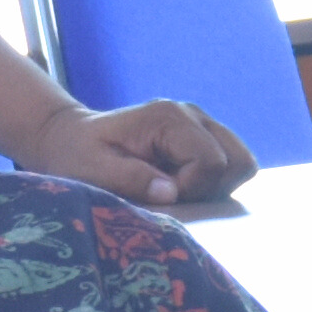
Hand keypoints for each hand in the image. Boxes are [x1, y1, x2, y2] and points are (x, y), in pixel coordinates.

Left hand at [14, 96, 255, 211]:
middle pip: (238, 162)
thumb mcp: (92, 170)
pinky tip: (182, 185)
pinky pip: (232, 165)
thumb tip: (171, 193)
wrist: (69, 137)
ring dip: (216, 187)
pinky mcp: (203, 136)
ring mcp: (201, 123)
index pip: (212, 162)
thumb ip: (131, 178)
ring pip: (242, 163)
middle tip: (171, 195)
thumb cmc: (75, 155)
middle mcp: (192, 114)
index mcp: (168, 117)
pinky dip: (214, 183)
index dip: (192, 190)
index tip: (160, 197)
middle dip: (210, 190)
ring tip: (178, 191)